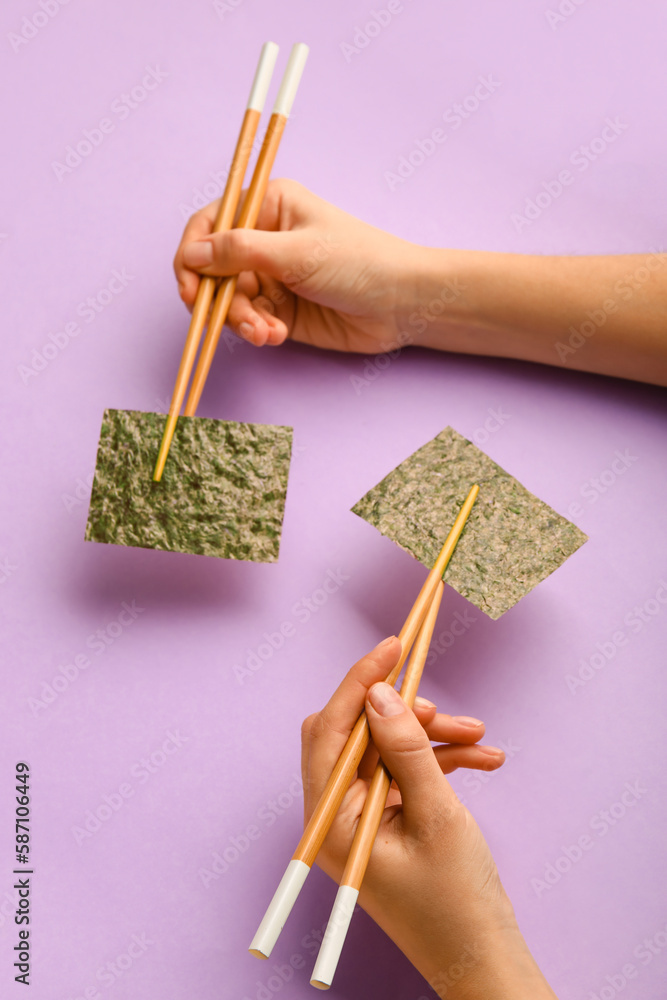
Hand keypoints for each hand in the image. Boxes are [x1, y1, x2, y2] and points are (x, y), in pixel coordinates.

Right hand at [173, 178, 424, 351]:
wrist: (402, 304)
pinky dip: (255, 330)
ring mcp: (270, 276)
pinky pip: (249, 321)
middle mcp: (263, 239)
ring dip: (239, 320)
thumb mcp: (295, 251)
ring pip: (229, 300)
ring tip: (265, 332)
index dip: (192, 254)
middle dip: (217, 297)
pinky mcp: (280, 310)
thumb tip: (192, 255)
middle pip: (212, 268)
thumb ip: (239, 252)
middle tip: (220, 318)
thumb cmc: (358, 262)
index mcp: (267, 206)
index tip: (189, 284)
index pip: (209, 224)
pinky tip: (275, 336)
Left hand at [301, 637, 556, 998]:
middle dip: (403, 716)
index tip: (392, 646)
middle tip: (443, 708)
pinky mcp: (385, 823)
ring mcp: (360, 820)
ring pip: (387, 752)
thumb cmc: (458, 903)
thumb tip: (379, 692)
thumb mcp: (437, 814)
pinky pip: (405, 775)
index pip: (330, 731)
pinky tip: (483, 759)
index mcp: (329, 822)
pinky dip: (440, 762)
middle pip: (357, 737)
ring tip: (479, 736)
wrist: (484, 961)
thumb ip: (407, 749)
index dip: (359, 682)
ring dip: (432, 737)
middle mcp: (335, 818)